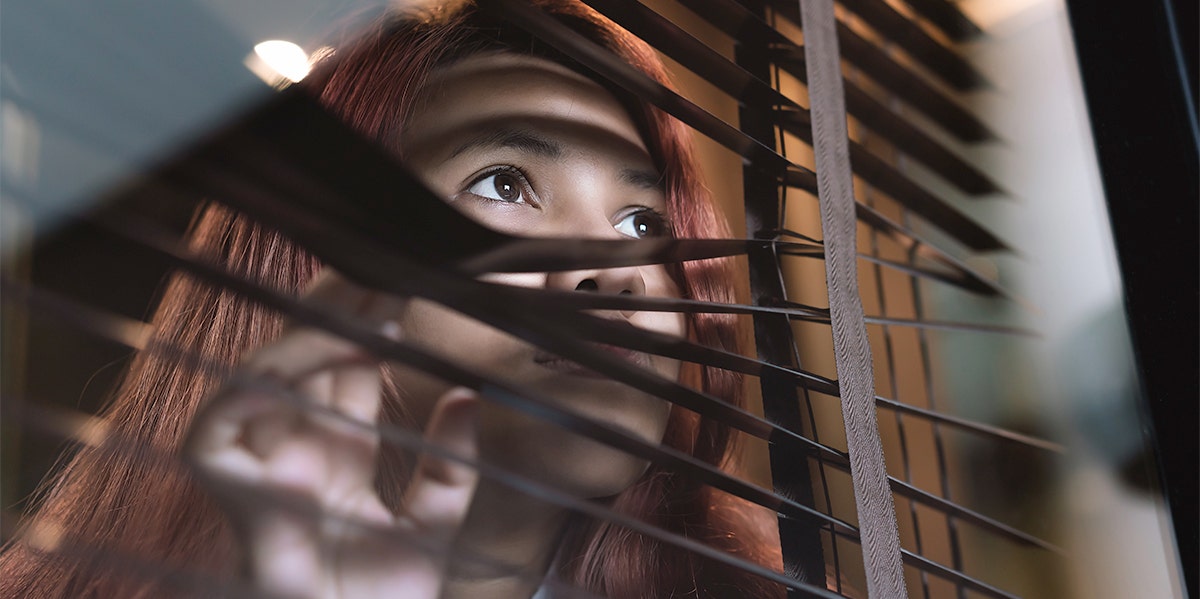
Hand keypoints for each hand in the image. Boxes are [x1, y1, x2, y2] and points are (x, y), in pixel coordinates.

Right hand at [184, 273, 480, 598]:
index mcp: (338, 459)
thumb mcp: (432, 528)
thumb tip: (469, 399)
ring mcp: (261, 472)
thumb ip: (447, 467)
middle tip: (380, 272)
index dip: (368, 330)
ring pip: (260, 381)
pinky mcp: (230, 496)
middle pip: (304, 364)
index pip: (345, 375)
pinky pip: (217, 430)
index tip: (400, 291)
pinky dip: (253, 391)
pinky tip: (308, 359)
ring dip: (307, 339)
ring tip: (359, 309)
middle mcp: (295, 456)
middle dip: (338, 314)